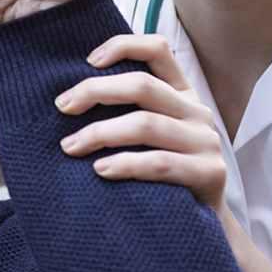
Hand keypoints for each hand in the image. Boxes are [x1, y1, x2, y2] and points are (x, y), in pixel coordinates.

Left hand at [55, 33, 226, 210]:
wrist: (202, 225)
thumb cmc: (160, 176)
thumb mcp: (148, 136)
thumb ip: (125, 111)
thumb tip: (68, 97)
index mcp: (181, 93)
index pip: (157, 50)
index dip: (123, 45)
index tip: (87, 61)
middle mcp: (196, 111)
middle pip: (143, 85)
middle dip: (96, 92)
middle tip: (62, 107)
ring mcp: (205, 141)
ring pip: (146, 124)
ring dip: (101, 133)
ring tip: (70, 146)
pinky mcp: (209, 173)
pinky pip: (160, 163)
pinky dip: (126, 164)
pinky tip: (100, 170)